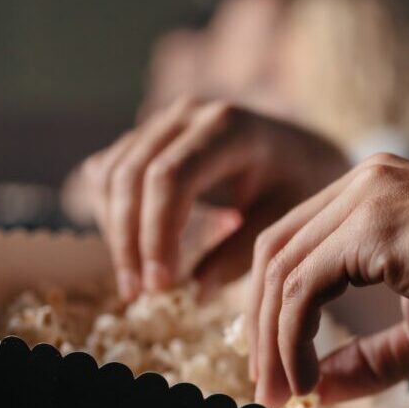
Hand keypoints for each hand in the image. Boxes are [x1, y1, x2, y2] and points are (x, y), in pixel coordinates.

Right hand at [79, 99, 348, 299]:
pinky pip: (108, 173)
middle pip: (132, 175)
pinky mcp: (145, 136)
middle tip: (138, 292)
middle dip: (129, 240)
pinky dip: (111, 214)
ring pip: (111, 174)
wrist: (300, 152)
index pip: (170, 178)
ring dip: (115, 232)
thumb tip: (195, 293)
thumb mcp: (282, 221)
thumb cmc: (297, 187)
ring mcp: (162, 121)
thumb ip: (241, 255)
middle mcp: (187, 114)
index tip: (160, 284)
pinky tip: (134, 252)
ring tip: (136, 282)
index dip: (156, 234)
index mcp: (228, 127)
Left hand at [247, 153, 408, 407]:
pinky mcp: (374, 226)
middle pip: (273, 251)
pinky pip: (303, 286)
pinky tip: (304, 379)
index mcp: (373, 193)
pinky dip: (291, 338)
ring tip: (281, 395)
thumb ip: (368, 357)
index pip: (294, 245)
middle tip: (265, 390)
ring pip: (279, 270)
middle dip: (258, 328)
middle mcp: (362, 182)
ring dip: (270, 342)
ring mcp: (366, 197)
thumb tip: (315, 391)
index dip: (272, 310)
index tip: (278, 368)